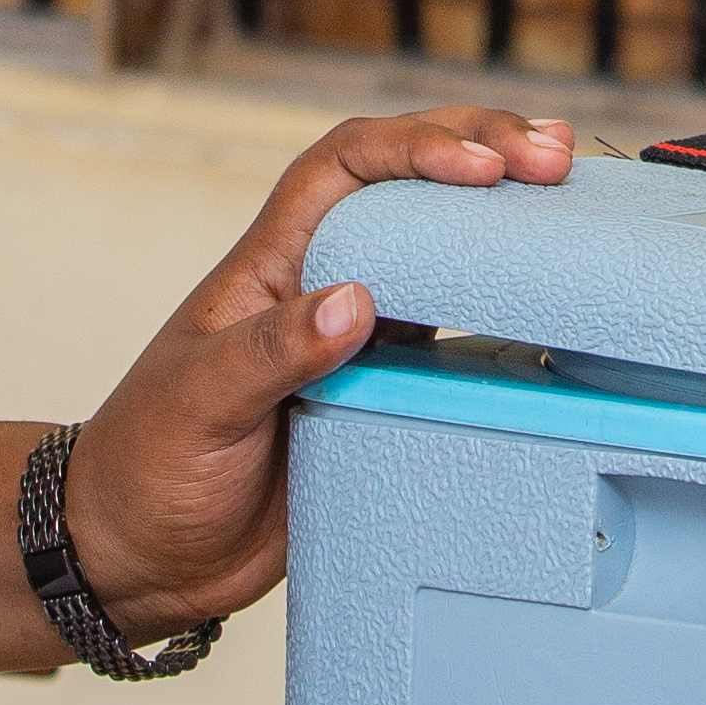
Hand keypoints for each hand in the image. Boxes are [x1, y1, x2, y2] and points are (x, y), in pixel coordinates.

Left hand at [64, 106, 580, 636]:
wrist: (139, 557)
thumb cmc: (145, 467)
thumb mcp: (198, 403)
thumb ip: (272, 351)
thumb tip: (356, 304)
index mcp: (270, 264)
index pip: (346, 166)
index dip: (416, 148)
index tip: (483, 166)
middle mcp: (319, 286)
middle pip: (405, 183)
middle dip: (478, 147)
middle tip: (553, 154)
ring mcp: (355, 341)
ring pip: (438, 249)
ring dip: (499, 215)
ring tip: (565, 191)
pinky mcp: (381, 396)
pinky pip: (451, 335)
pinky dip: (500, 307)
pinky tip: (547, 300)